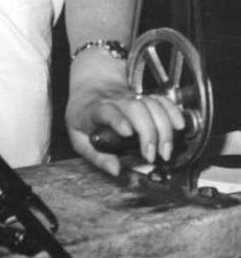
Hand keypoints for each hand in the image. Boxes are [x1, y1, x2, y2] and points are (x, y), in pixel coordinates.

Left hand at [65, 53, 184, 176]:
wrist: (89, 87)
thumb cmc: (83, 115)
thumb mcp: (78, 137)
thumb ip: (96, 155)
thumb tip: (116, 170)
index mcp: (95, 109)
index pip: (106, 111)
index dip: (117, 120)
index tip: (127, 132)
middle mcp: (116, 101)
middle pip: (135, 109)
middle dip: (148, 132)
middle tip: (152, 155)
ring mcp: (131, 97)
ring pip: (151, 104)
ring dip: (163, 127)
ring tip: (165, 151)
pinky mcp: (144, 97)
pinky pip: (161, 100)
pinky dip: (173, 111)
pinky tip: (179, 126)